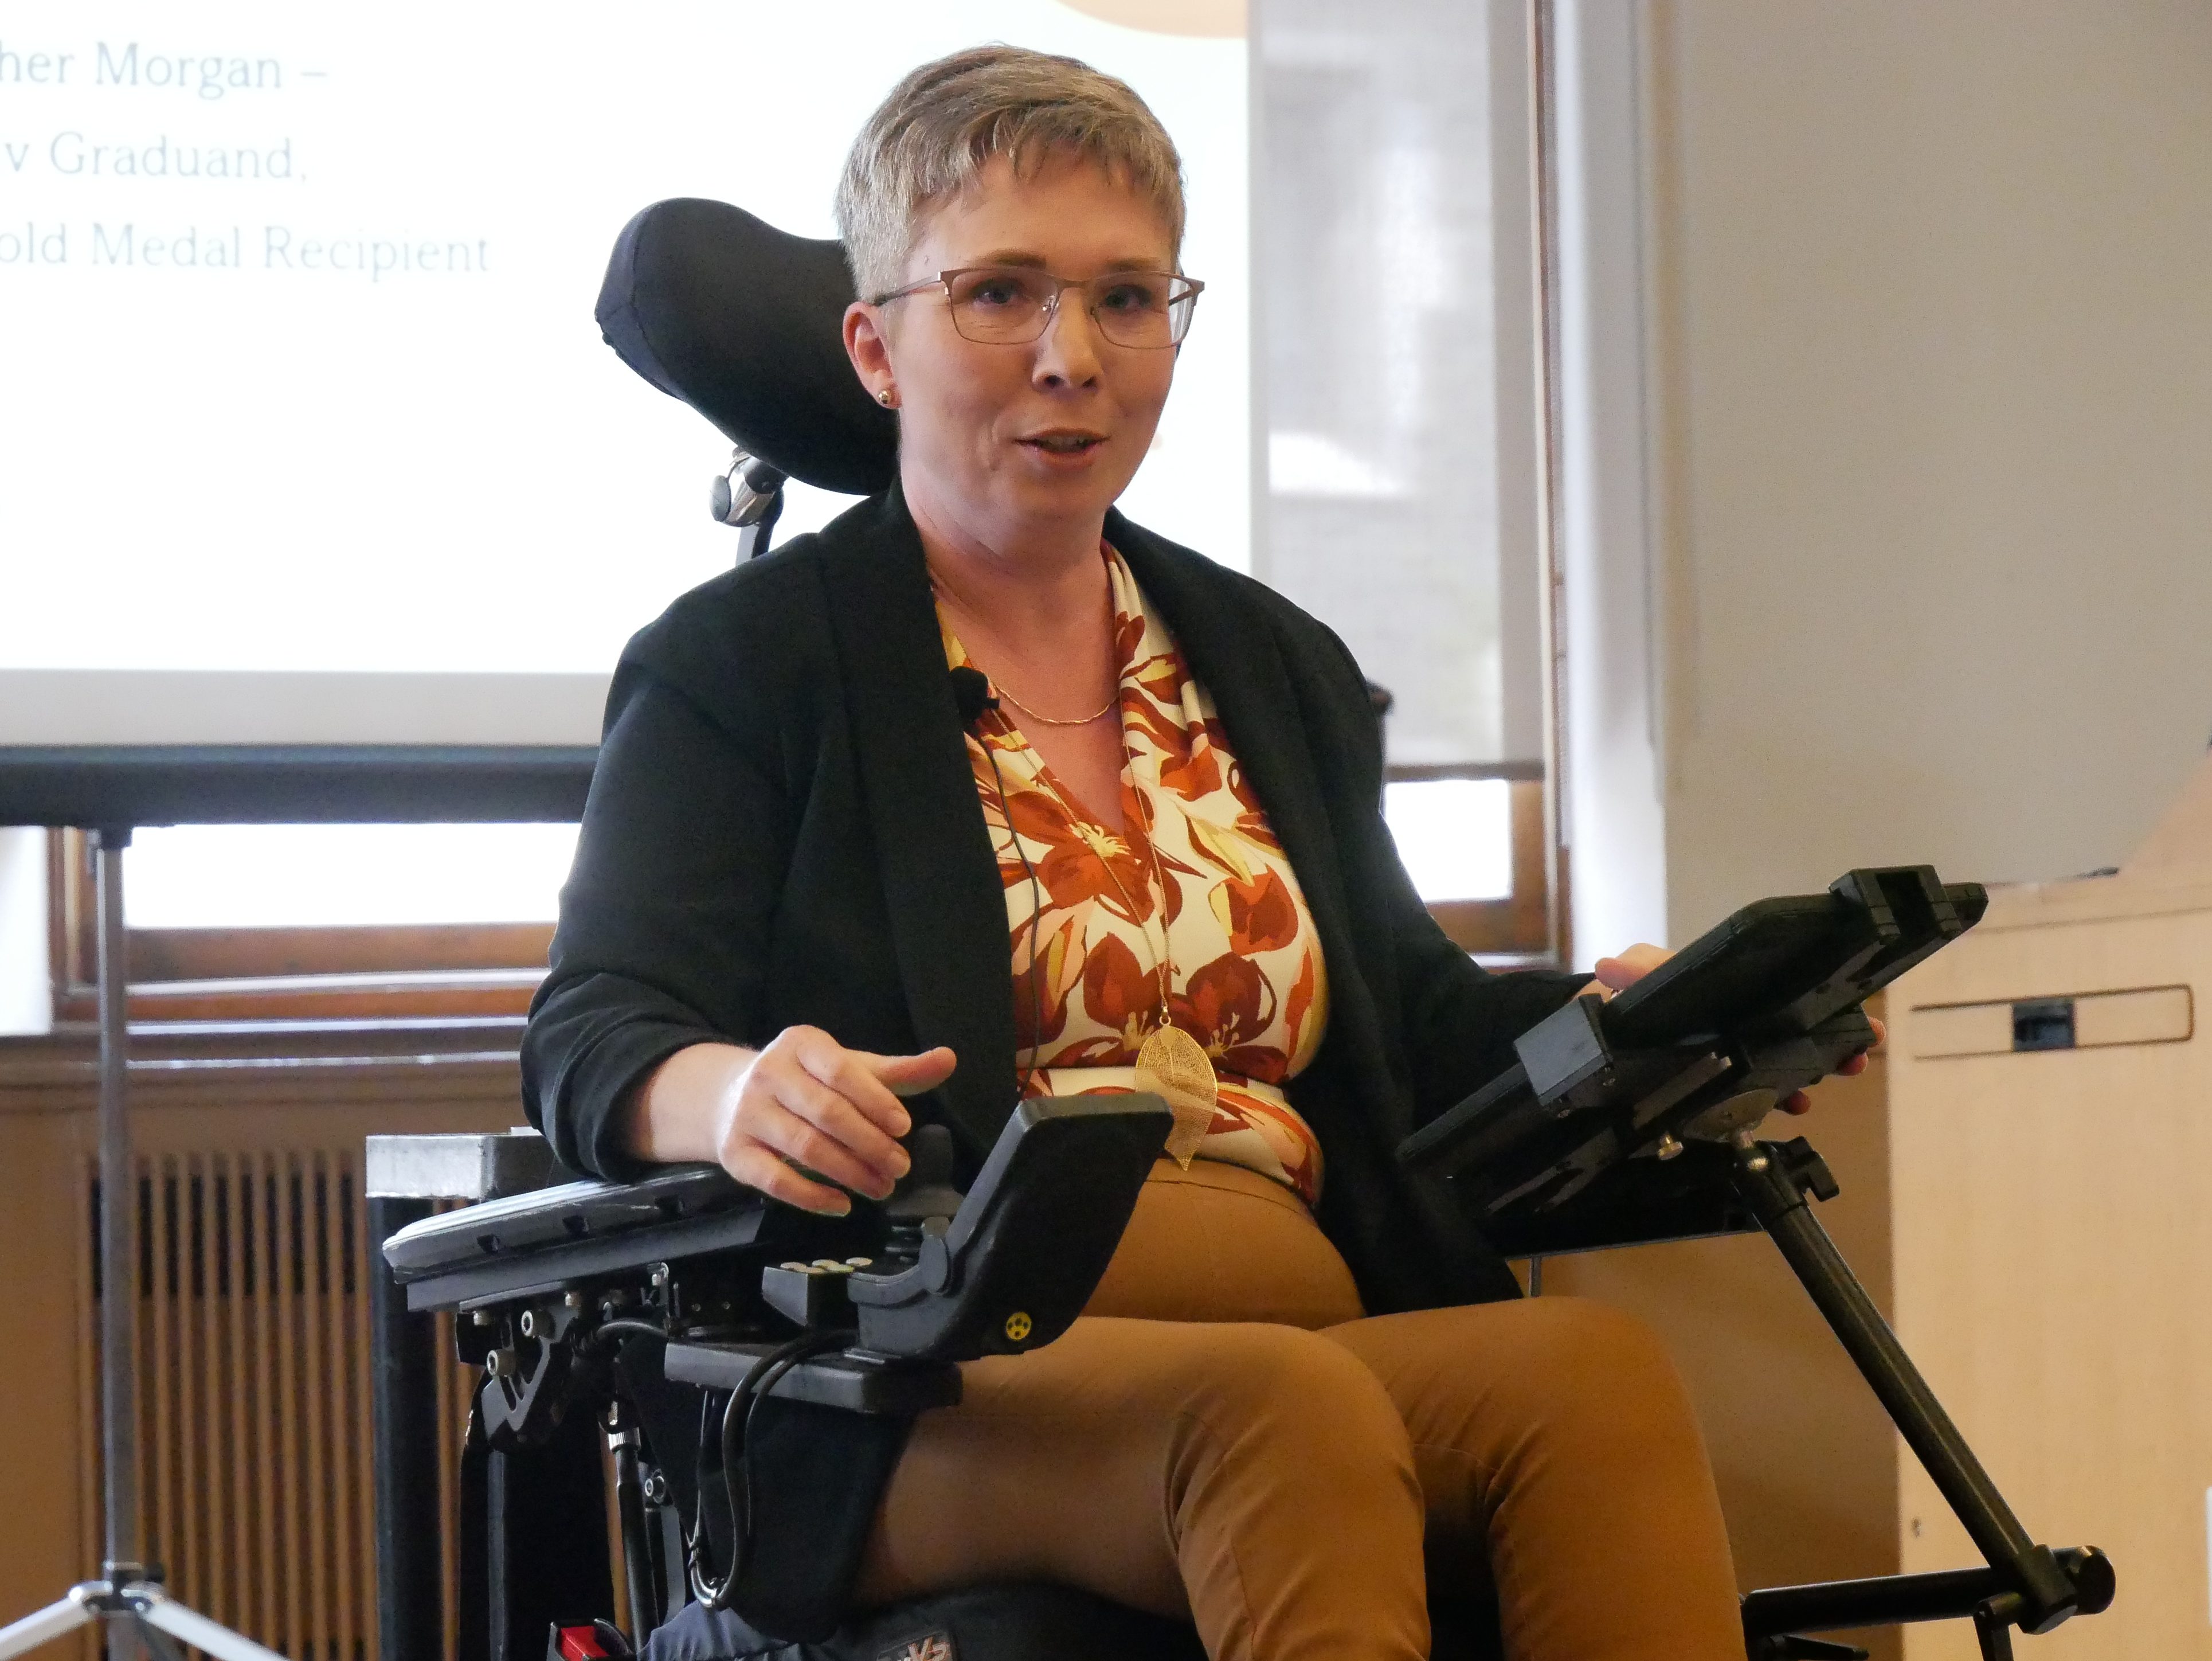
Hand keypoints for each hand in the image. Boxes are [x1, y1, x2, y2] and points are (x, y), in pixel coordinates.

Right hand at [631, 1030, 957, 1214]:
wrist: (731, 1098)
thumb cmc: (808, 1083)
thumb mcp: (851, 1069)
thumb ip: (899, 1072)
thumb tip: (949, 1059)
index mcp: (801, 1044)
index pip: (841, 1071)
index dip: (874, 1101)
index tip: (903, 1128)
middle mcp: (769, 1073)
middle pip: (826, 1112)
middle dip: (869, 1144)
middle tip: (900, 1168)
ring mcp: (747, 1113)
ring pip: (804, 1147)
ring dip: (849, 1173)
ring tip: (881, 1188)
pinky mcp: (734, 1153)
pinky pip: (775, 1180)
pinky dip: (811, 1196)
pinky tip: (842, 1204)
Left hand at [1589, 943, 1884, 1116]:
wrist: (1599, 1039)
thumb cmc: (1620, 1004)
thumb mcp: (1631, 982)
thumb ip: (1636, 971)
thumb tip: (1611, 966)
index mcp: (1721, 996)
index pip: (1774, 994)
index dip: (1811, 1001)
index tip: (1848, 1013)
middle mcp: (1734, 1026)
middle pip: (1790, 1029)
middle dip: (1831, 1037)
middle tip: (1861, 1050)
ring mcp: (1728, 1058)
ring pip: (1782, 1061)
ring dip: (1816, 1068)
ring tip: (1845, 1071)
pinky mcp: (1716, 1090)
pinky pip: (1756, 1094)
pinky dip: (1779, 1098)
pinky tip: (1796, 1105)